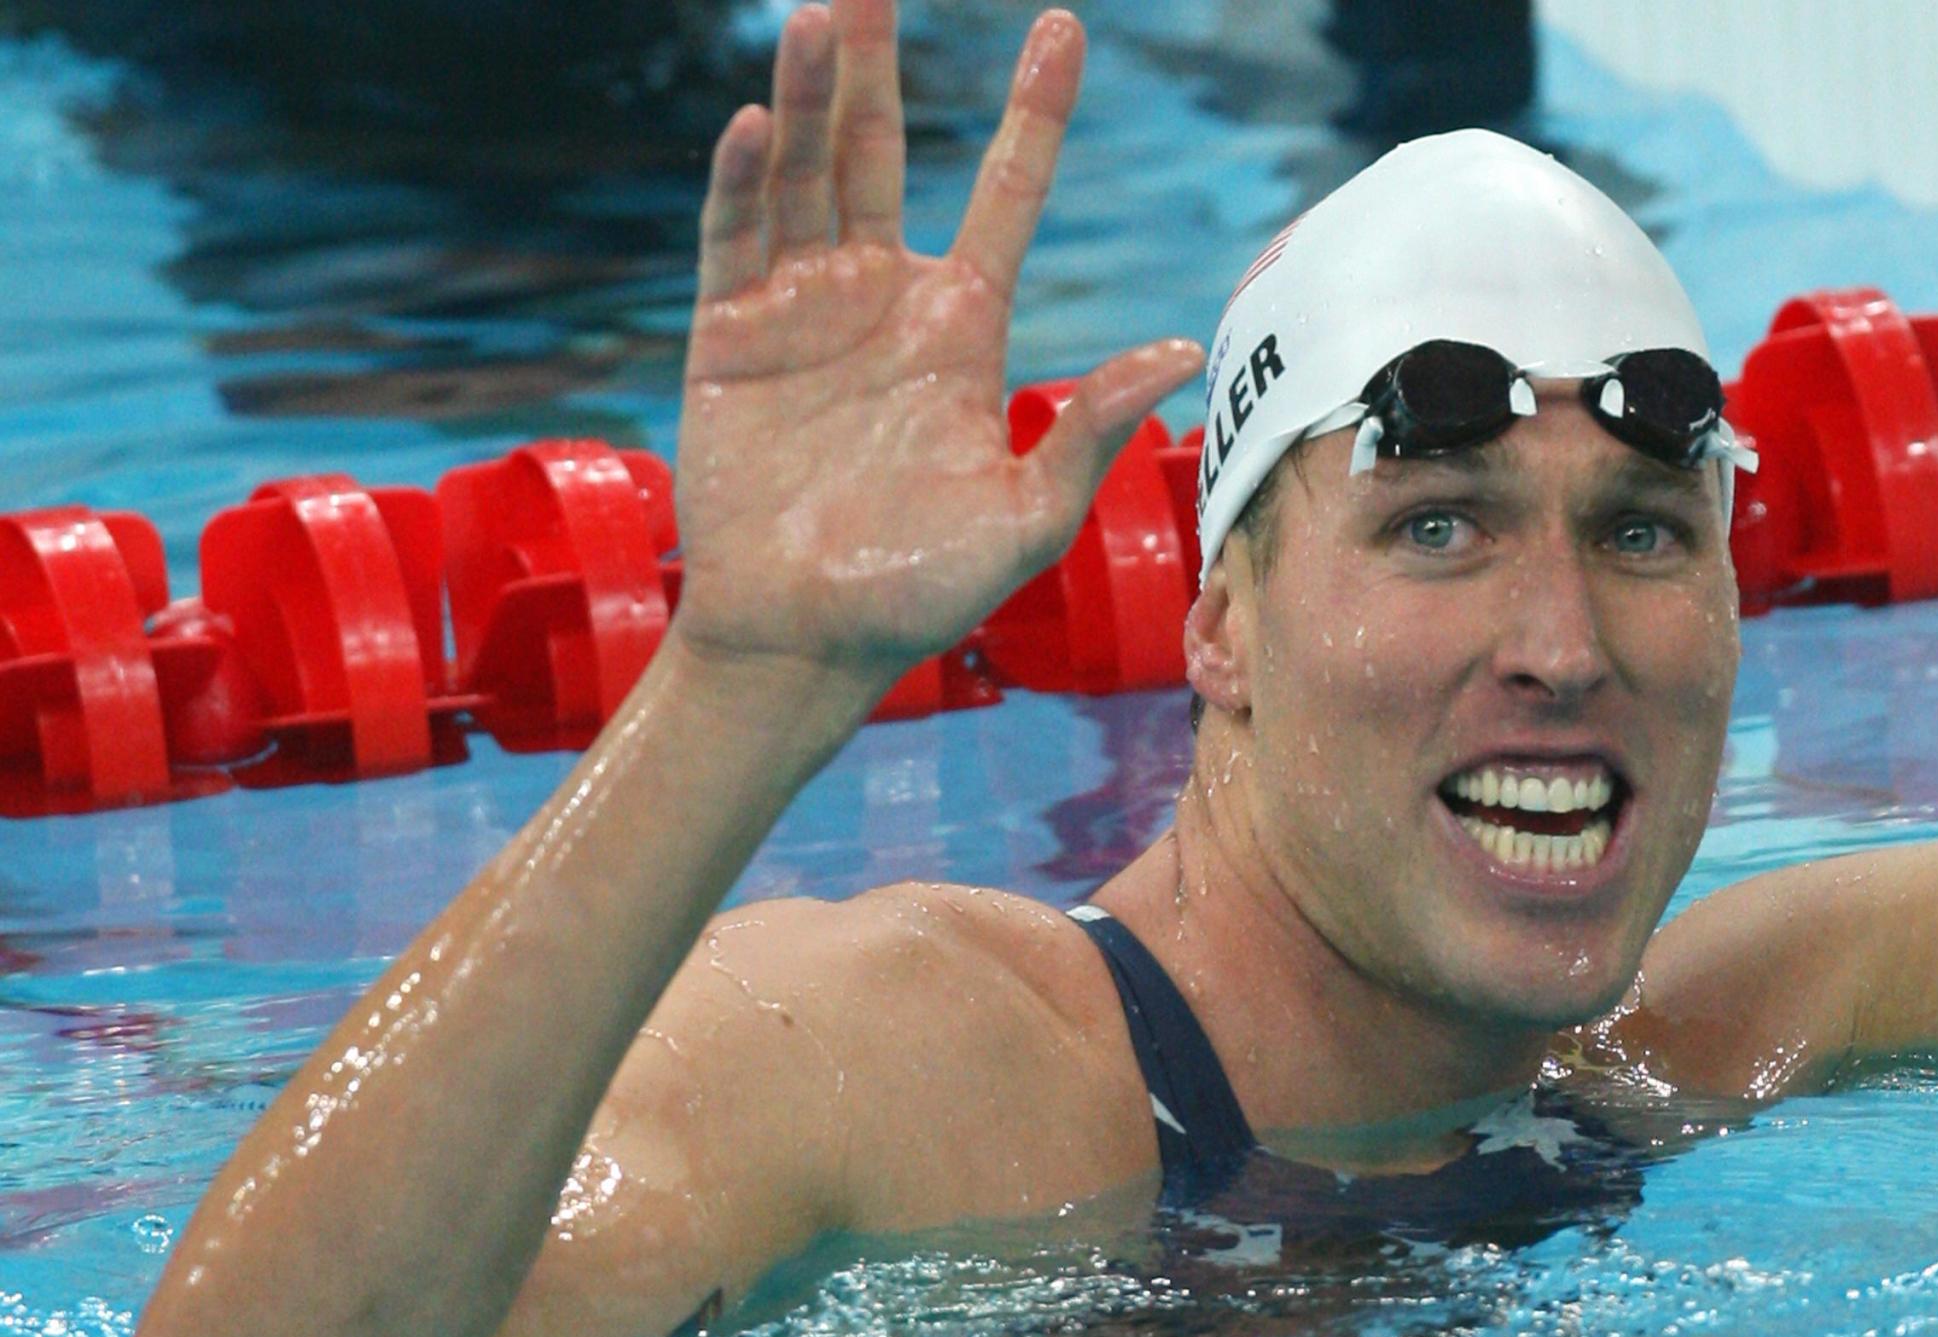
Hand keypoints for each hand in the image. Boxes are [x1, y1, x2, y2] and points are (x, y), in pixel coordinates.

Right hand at [667, 3, 1202, 684]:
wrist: (807, 638)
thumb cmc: (922, 592)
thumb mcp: (1026, 518)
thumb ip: (1087, 433)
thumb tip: (1175, 353)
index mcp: (960, 327)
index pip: (1005, 194)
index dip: (1032, 114)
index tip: (1062, 29)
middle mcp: (880, 298)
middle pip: (876, 153)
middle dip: (873, 69)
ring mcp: (799, 310)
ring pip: (803, 176)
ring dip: (806, 100)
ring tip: (818, 20)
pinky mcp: (728, 337)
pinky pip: (733, 239)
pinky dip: (740, 182)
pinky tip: (752, 124)